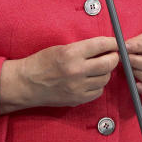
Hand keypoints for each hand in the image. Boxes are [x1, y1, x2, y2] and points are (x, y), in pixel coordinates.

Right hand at [0, 36, 118, 113]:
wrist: (26, 83)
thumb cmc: (40, 63)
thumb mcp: (60, 48)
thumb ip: (81, 48)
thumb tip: (103, 48)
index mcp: (70, 53)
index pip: (100, 45)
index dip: (112, 42)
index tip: (115, 42)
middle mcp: (76, 70)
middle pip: (108, 63)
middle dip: (114, 57)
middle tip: (112, 55)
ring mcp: (78, 87)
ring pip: (105, 78)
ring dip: (105, 71)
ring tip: (99, 67)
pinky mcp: (78, 99)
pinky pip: (98, 91)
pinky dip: (98, 85)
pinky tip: (91, 80)